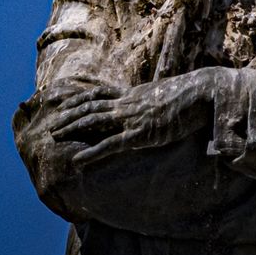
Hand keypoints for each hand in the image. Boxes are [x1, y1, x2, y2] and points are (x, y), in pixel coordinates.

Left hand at [46, 68, 218, 166]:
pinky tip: (78, 161)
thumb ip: (155, 100)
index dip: (79, 99)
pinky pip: (111, 144)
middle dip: (68, 116)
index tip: (63, 104)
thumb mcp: (167, 95)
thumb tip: (153, 103)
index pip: (99, 94)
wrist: (204, 93)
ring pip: (94, 121)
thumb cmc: (192, 96)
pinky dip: (92, 153)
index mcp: (134, 94)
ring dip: (72, 129)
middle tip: (52, 125)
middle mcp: (128, 103)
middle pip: (90, 106)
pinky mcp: (141, 134)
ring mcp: (133, 117)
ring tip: (55, 137)